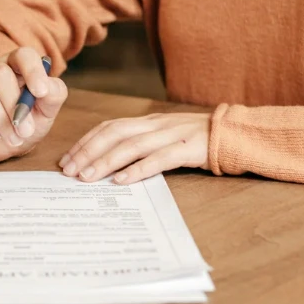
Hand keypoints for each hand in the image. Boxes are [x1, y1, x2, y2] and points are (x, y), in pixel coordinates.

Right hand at [0, 47, 68, 162]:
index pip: (23, 55)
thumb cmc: (29, 121)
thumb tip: (47, 86)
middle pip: (0, 74)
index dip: (32, 70)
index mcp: (18, 64)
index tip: (41, 92)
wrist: (8, 146)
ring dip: (1, 119)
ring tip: (15, 139)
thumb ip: (53, 94)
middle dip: (15, 105)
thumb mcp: (47, 110)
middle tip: (26, 131)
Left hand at [60, 113, 209, 184]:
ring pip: (131, 145)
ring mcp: (172, 135)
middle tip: (69, 170)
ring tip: (87, 177)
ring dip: (105, 161)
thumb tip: (112, 166)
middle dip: (88, 151)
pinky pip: (159, 159)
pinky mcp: (188, 149)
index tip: (67, 159)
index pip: (109, 127)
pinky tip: (122, 181)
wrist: (237, 134)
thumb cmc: (199, 141)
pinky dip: (138, 169)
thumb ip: (143, 146)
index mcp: (149, 122)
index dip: (86, 142)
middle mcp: (156, 125)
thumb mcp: (166, 138)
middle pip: (114, 133)